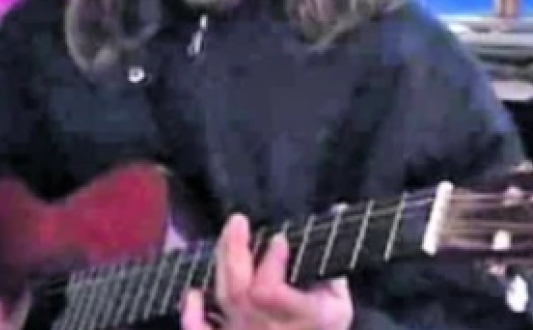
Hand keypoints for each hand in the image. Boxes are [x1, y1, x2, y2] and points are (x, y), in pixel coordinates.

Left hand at [181, 215, 353, 329]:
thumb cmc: (326, 326)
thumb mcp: (340, 302)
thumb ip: (331, 265)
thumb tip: (334, 213)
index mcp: (307, 319)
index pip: (272, 291)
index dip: (272, 262)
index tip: (279, 238)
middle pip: (241, 292)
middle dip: (235, 250)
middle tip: (238, 221)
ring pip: (225, 300)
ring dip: (221, 262)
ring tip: (228, 235)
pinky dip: (192, 314)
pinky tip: (194, 294)